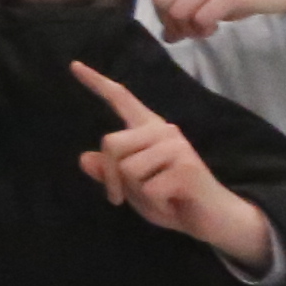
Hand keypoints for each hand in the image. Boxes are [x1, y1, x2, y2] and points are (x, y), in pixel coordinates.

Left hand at [68, 63, 277, 271]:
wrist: (210, 219)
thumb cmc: (169, 200)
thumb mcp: (132, 188)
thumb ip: (110, 173)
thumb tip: (84, 158)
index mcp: (148, 130)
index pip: (121, 100)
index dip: (97, 84)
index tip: (74, 66)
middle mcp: (163, 131)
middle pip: (110, 144)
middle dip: (111, 178)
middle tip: (127, 197)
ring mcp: (177, 147)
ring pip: (127, 169)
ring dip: (136, 193)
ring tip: (160, 195)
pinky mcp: (186, 167)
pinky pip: (147, 189)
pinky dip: (153, 204)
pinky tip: (172, 200)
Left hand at [80, 0, 285, 41]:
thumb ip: (188, 1)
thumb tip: (168, 35)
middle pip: (160, 1)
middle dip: (170, 23)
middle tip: (189, 31)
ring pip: (178, 13)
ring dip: (189, 30)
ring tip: (206, 29)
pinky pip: (199, 20)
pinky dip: (204, 31)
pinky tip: (216, 28)